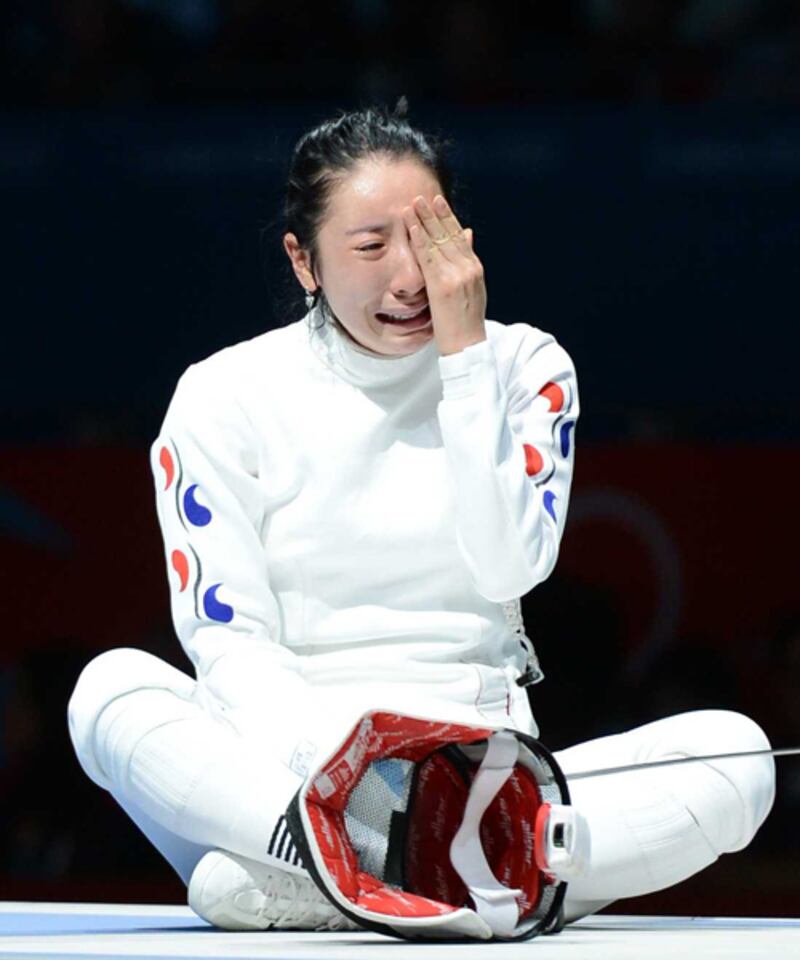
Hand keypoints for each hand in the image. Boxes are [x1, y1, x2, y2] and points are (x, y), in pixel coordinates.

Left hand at [402, 194, 486, 356]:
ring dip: (424, 221)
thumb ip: (469, 260)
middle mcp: (468, 268)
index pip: (459, 236)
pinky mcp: (443, 285)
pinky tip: (412, 227)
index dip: (447, 218)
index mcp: (475, 268)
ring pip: (438, 242)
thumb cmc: (466, 322)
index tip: (438, 202)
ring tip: (413, 204)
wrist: (468, 345)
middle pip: (449, 234)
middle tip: (422, 196)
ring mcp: (456, 276)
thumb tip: (468, 233)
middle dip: (435, 214)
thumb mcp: (473, 288)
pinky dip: (420, 240)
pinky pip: (428, 258)